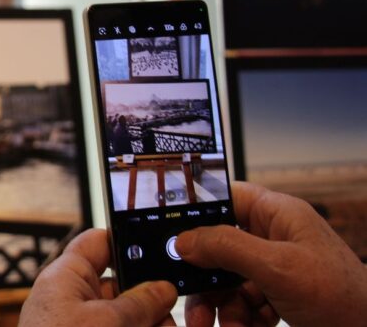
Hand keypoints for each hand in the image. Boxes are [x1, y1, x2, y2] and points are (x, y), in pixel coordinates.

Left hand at [19, 228, 177, 326]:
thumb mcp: (109, 322)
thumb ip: (141, 302)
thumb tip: (163, 288)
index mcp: (66, 278)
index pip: (98, 243)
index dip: (128, 242)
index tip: (161, 254)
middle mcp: (73, 301)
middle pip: (123, 287)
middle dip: (151, 301)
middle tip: (168, 315)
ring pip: (129, 318)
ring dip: (153, 324)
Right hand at [176, 182, 366, 326]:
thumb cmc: (344, 298)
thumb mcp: (277, 268)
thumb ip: (227, 248)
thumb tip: (184, 239)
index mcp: (278, 215)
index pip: (227, 198)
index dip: (197, 210)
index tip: (169, 230)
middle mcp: (274, 238)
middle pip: (219, 247)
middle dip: (203, 275)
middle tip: (187, 293)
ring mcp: (276, 269)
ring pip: (227, 281)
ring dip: (218, 306)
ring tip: (213, 324)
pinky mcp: (278, 297)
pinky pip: (243, 303)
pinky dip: (238, 319)